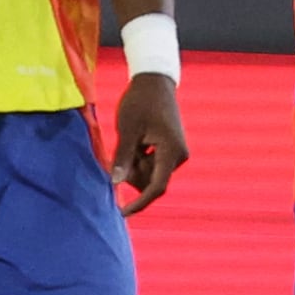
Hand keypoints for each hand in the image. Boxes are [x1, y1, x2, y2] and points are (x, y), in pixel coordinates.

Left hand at [109, 73, 188, 214]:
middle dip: (133, 173)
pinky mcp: (171, 149)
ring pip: (150, 174)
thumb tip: (115, 183)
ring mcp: (176, 153)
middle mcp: (179, 156)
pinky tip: (137, 139)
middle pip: (151, 181)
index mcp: (172, 152)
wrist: (154, 80)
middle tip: (122, 150)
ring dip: (136, 164)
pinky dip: (140, 158)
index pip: (157, 187)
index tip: (122, 213)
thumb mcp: (127, 130)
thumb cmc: (140, 102)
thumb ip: (122, 158)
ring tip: (131, 140)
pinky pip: (153, 164)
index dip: (139, 203)